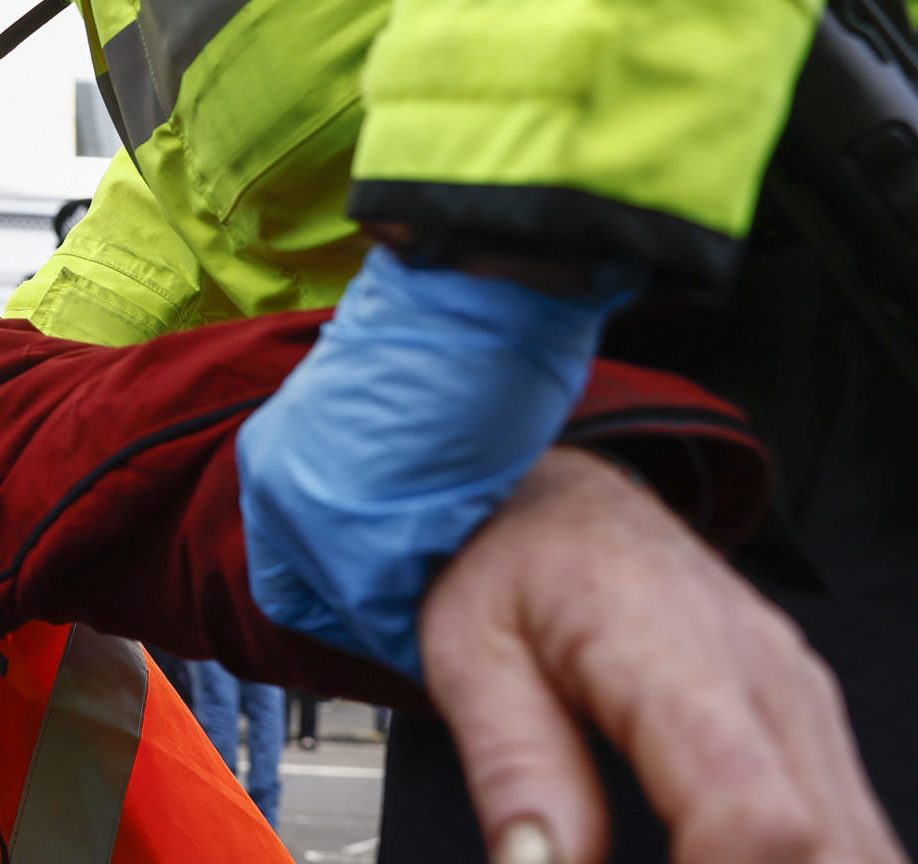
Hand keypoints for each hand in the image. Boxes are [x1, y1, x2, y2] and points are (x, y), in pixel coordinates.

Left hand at [421, 447, 903, 863]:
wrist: (567, 499)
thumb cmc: (514, 563)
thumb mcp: (468, 653)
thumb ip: (514, 769)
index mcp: (672, 648)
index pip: (751, 810)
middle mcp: (766, 678)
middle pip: (828, 848)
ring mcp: (803, 704)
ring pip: (860, 849)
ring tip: (684, 862)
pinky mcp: (811, 728)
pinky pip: (849, 832)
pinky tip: (718, 863)